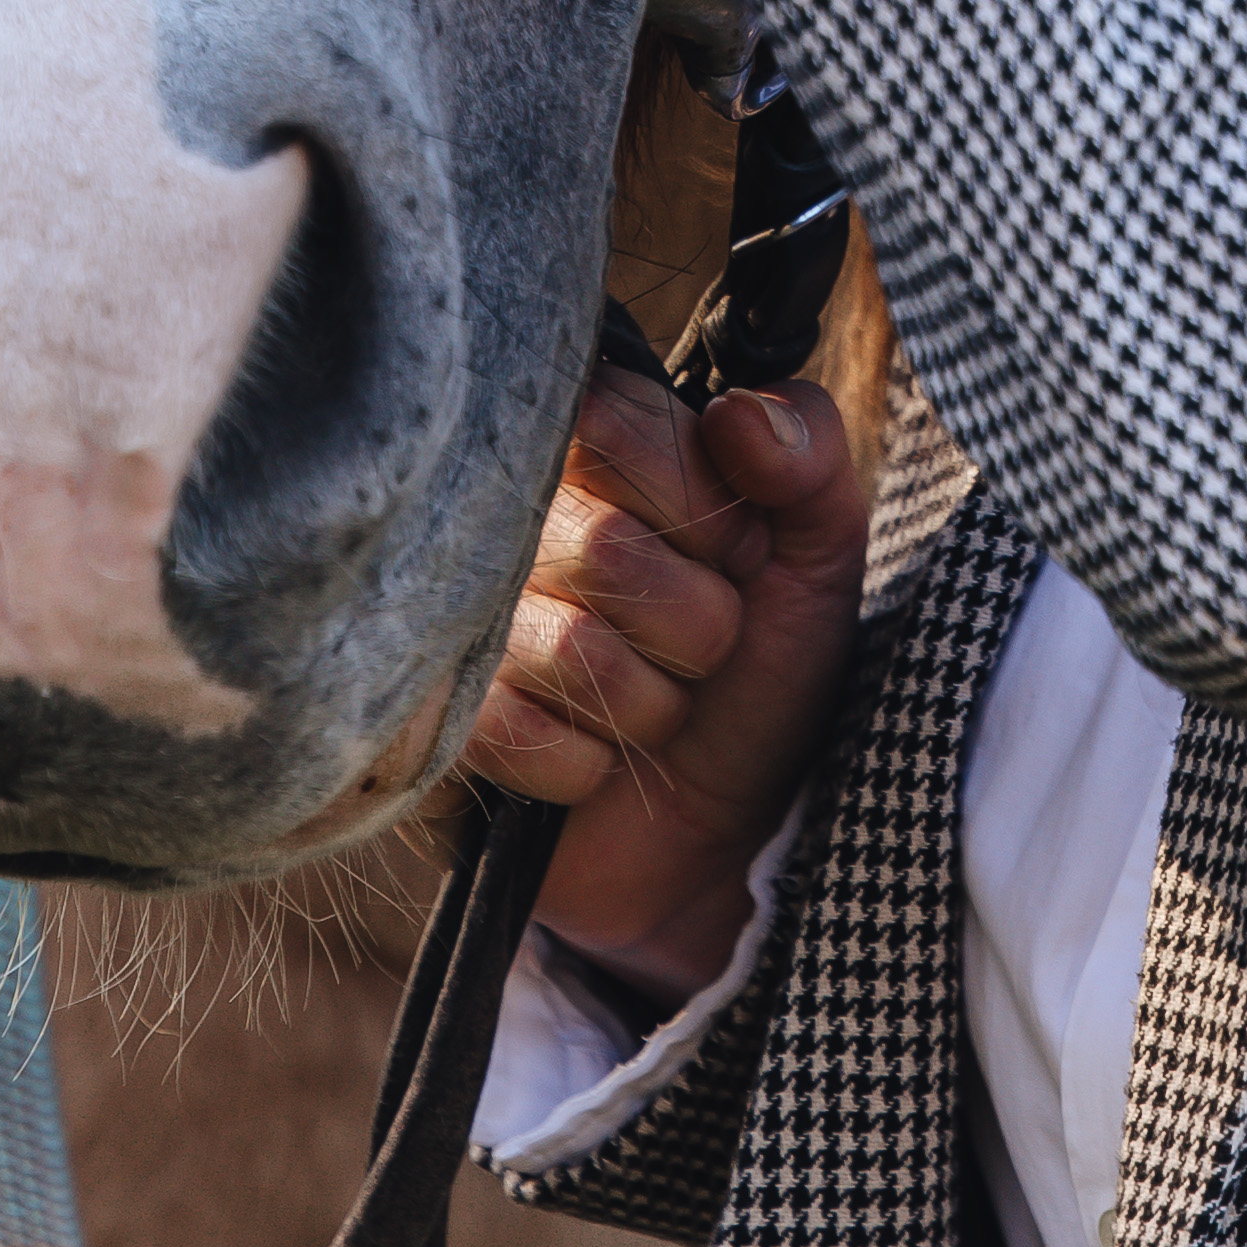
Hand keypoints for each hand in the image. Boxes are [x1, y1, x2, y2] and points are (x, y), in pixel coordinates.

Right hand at [477, 362, 869, 1009]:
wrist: (720, 833)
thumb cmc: (762, 670)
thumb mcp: (819, 550)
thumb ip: (810, 450)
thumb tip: (737, 413)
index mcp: (590, 444)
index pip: (616, 421)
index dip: (699, 510)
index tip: (729, 555)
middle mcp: (502, 516)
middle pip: (604, 548)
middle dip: (692, 624)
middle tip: (697, 650)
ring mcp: (453, 619)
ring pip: (569, 649)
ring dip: (647, 703)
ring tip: (650, 706)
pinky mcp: (426, 722)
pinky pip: (508, 732)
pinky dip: (584, 764)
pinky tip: (594, 761)